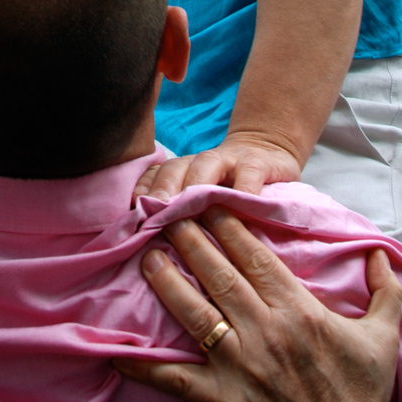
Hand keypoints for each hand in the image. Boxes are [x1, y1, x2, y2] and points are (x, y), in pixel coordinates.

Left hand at [115, 207, 401, 401]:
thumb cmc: (361, 398)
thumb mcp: (383, 338)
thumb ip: (383, 291)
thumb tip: (381, 255)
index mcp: (298, 310)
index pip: (254, 256)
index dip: (228, 225)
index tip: (207, 202)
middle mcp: (264, 330)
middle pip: (218, 273)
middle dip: (190, 239)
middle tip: (165, 213)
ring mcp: (239, 364)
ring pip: (194, 312)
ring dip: (167, 282)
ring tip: (145, 256)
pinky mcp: (221, 399)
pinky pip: (175, 378)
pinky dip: (145, 366)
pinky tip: (117, 350)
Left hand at [134, 135, 302, 202]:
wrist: (267, 154)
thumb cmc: (229, 191)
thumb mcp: (202, 202)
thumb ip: (179, 217)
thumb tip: (149, 247)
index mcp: (180, 172)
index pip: (152, 177)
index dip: (142, 193)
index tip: (133, 213)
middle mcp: (198, 163)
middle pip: (173, 168)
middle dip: (162, 189)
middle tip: (156, 211)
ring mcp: (227, 159)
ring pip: (205, 164)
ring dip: (195, 184)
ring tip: (189, 207)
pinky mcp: (257, 162)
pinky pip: (248, 173)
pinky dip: (244, 188)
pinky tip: (241, 205)